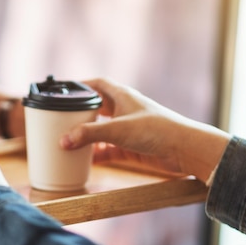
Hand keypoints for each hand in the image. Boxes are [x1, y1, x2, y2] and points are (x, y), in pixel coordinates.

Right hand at [60, 78, 231, 182]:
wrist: (184, 149)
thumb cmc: (157, 130)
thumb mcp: (117, 129)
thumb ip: (89, 134)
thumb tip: (63, 141)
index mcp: (122, 96)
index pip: (97, 84)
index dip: (81, 85)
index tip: (64, 90)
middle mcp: (124, 110)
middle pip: (96, 108)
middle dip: (79, 114)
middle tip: (60, 120)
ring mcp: (127, 129)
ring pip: (100, 130)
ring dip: (86, 136)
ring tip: (67, 141)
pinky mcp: (130, 147)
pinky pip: (107, 149)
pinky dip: (95, 154)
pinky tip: (84, 160)